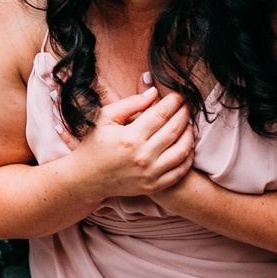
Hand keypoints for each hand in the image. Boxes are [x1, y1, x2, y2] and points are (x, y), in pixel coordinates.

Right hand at [67, 87, 194, 201]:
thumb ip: (130, 103)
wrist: (87, 178)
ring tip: (188, 123)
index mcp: (130, 137)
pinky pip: (180, 171)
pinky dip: (188, 157)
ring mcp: (150, 173)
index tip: (178, 95)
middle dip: (184, 114)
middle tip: (187, 105)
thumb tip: (153, 91)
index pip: (161, 114)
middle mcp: (143, 156)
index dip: (173, 102)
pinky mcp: (154, 186)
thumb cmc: (95, 144)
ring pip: (182, 150)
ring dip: (189, 134)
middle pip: (174, 129)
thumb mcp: (105, 118)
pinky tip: (187, 146)